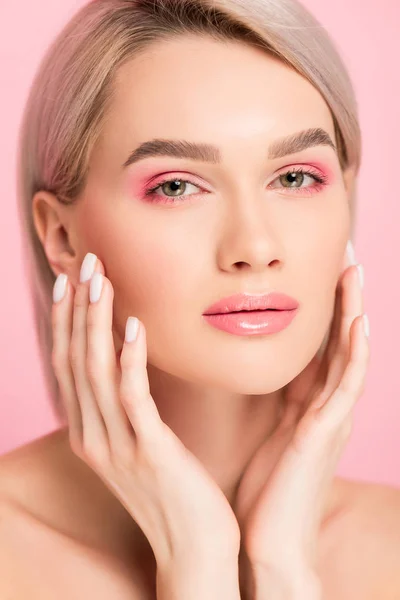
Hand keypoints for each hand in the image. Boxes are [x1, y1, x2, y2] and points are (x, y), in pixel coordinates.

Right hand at [51, 253, 240, 568]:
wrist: (195, 550)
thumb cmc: (175, 492)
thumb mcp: (141, 446)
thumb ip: (129, 409)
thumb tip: (130, 363)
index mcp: (90, 434)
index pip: (69, 366)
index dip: (67, 321)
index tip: (73, 281)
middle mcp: (93, 438)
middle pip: (74, 361)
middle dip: (77, 309)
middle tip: (84, 263)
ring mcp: (117, 447)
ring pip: (96, 372)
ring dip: (97, 321)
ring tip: (101, 279)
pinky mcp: (149, 453)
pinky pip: (133, 398)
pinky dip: (131, 358)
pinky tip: (136, 325)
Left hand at [233, 253, 369, 590]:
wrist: (271, 539)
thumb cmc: (266, 487)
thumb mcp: (267, 431)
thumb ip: (271, 398)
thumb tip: (254, 366)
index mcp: (307, 402)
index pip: (319, 344)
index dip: (322, 306)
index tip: (317, 267)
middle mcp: (325, 405)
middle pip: (338, 340)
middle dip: (343, 296)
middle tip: (343, 253)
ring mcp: (331, 418)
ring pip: (349, 354)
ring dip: (354, 311)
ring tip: (355, 271)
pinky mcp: (327, 433)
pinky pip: (347, 385)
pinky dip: (355, 353)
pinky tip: (358, 323)